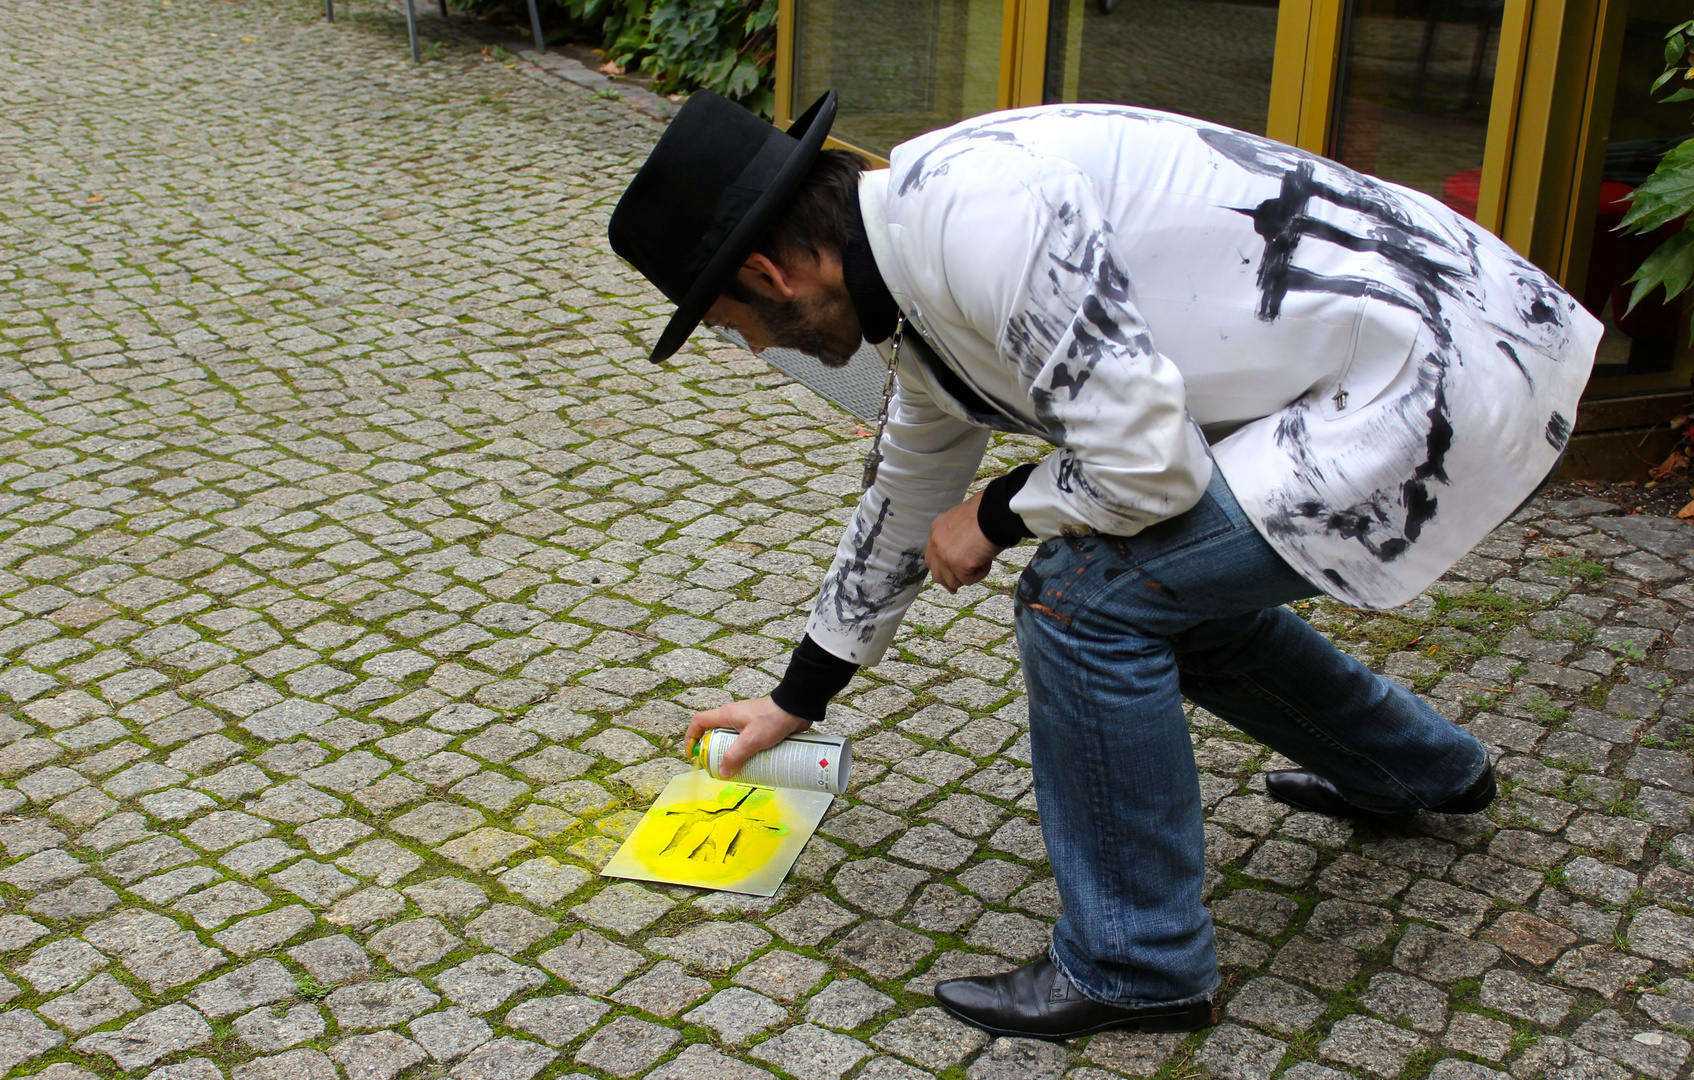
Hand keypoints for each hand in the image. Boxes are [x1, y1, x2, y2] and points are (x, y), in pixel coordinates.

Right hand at [685, 697, 809, 778]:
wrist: (796, 708)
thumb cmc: (773, 719)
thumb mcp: (752, 740)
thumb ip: (736, 756)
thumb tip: (722, 773)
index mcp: (726, 715)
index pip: (699, 722)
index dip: (691, 737)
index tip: (692, 753)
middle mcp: (733, 717)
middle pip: (713, 733)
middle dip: (712, 751)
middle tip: (715, 767)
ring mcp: (745, 722)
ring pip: (730, 739)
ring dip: (729, 753)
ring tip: (734, 769)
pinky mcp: (757, 727)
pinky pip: (744, 741)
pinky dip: (743, 752)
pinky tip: (750, 763)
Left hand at [926, 491, 1004, 592]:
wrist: (995, 511)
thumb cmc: (986, 513)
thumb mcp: (962, 522)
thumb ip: (955, 538)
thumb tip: (961, 555)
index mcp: (936, 530)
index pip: (932, 557)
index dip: (941, 569)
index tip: (949, 576)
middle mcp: (936, 543)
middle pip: (936, 574)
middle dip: (947, 582)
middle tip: (955, 589)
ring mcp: (945, 555)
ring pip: (952, 581)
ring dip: (968, 576)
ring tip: (982, 560)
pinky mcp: (959, 565)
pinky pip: (969, 580)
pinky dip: (980, 573)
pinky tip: (986, 560)